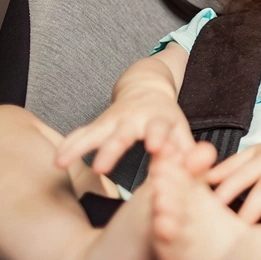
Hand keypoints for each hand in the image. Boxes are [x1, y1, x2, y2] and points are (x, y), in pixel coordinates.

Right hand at [55, 89, 192, 173]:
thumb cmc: (167, 118)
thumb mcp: (182, 131)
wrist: (147, 87)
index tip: (155, 148)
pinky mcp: (98, 123)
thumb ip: (190, 152)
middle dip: (111, 150)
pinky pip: (80, 134)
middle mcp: (134, 119)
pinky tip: (56, 159)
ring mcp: (113, 120)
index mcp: (159, 120)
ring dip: (78, 147)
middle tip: (100, 168)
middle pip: (121, 134)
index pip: (159, 129)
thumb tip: (204, 172)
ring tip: (60, 162)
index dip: (159, 138)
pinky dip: (68, 145)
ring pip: (93, 133)